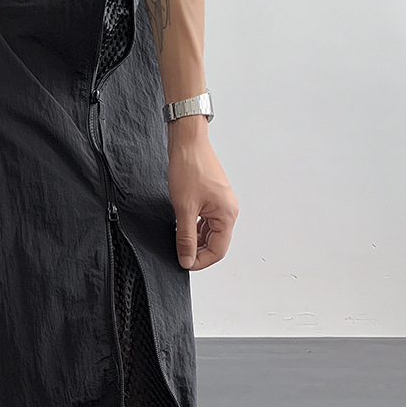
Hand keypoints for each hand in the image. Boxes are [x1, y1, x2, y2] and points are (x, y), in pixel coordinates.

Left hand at [166, 115, 238, 269]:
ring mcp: (220, 204)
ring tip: (178, 241)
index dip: (201, 261)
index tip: (184, 264)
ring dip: (195, 240)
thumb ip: (185, 237)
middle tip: (179, 255)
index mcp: (227, 214)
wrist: (187, 142)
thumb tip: (186, 259)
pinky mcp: (211, 198)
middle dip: (198, 251)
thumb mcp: (184, 209)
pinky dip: (194, 228)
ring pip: (209, 232)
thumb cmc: (190, 168)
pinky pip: (205, 221)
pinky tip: (181, 228)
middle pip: (216, 243)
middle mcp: (228, 210)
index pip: (218, 250)